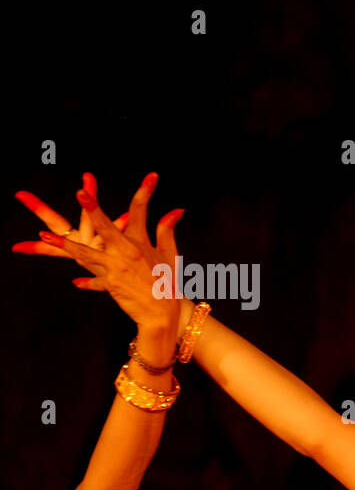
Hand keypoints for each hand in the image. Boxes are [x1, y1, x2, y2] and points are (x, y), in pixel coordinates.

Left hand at [13, 175, 183, 332]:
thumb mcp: (169, 254)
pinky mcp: (110, 283)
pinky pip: (95, 281)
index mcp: (141, 242)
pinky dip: (88, 282)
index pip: (142, 211)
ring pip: (86, 253)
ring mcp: (116, 268)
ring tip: (44, 236)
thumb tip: (176, 210)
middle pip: (106, 226)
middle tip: (81, 193)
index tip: (152, 176)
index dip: (146, 190)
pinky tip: (77, 282)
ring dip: (64, 245)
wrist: (164, 313)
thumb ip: (167, 230)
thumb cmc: (167, 283)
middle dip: (93, 209)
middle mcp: (127, 252)